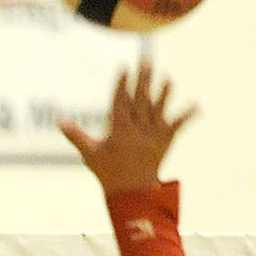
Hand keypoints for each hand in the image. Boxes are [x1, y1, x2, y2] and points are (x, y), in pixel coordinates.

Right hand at [59, 60, 196, 194]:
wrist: (131, 193)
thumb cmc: (108, 172)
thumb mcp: (89, 153)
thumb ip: (75, 135)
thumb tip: (59, 120)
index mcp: (119, 132)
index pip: (120, 103)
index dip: (122, 85)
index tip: (124, 68)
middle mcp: (138, 132)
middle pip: (141, 102)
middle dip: (143, 82)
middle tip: (147, 62)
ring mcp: (153, 137)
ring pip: (159, 111)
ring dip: (164, 94)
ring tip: (168, 78)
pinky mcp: (165, 142)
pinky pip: (177, 127)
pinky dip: (187, 117)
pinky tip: (196, 106)